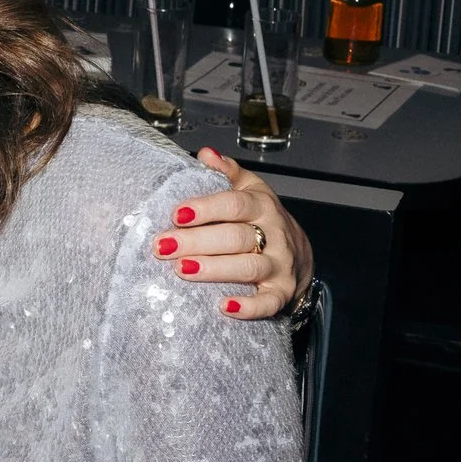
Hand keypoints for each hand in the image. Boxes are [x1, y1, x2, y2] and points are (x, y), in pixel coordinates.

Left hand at [152, 147, 313, 317]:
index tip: (176, 214)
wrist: (298, 253)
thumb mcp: (249, 189)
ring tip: (181, 270)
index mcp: (261, 205)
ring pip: (248, 267)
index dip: (205, 208)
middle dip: (196, 241)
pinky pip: (268, 303)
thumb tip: (205, 154)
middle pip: (235, 237)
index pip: (234, 204)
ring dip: (214, 269)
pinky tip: (223, 307)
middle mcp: (273, 234)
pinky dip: (248, 307)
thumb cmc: (260, 219)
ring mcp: (279, 264)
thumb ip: (227, 173)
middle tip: (162, 246)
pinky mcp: (282, 292)